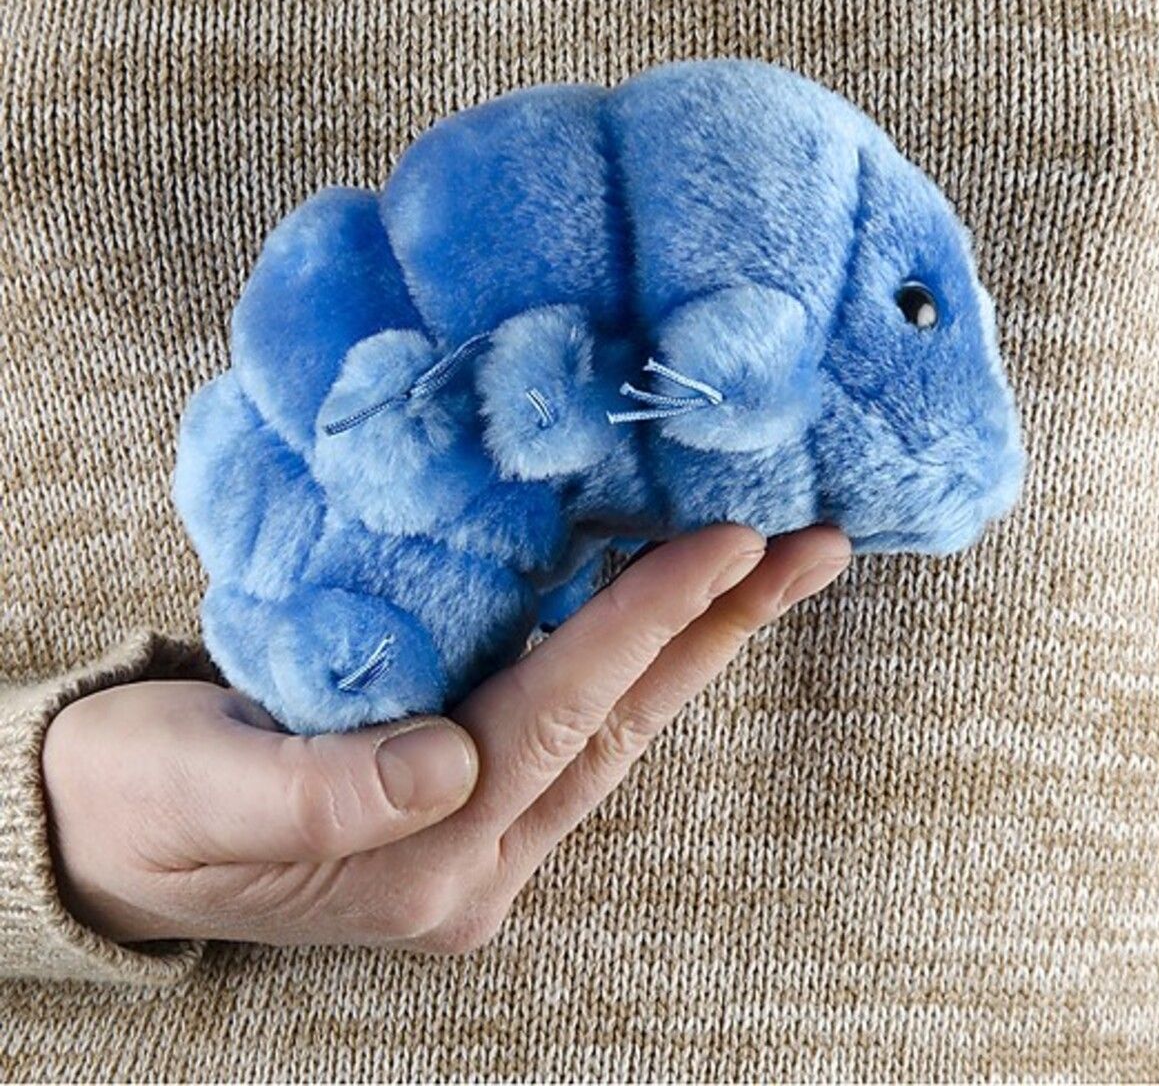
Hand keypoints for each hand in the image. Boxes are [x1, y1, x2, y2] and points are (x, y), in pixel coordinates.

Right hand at [42, 523, 849, 953]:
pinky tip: (668, 610)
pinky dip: (629, 662)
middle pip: (620, 727)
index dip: (641, 620)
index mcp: (417, 857)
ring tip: (768, 570)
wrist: (101, 836)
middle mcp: (473, 860)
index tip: (726, 542)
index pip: (557, 714)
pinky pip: (573, 731)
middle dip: (719, 632)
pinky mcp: (464, 815)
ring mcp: (479, 845)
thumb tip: (449, 765)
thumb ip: (321, 791)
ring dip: (693, 646)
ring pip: (612, 731)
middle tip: (812, 551)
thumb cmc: (136, 801)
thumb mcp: (199, 791)